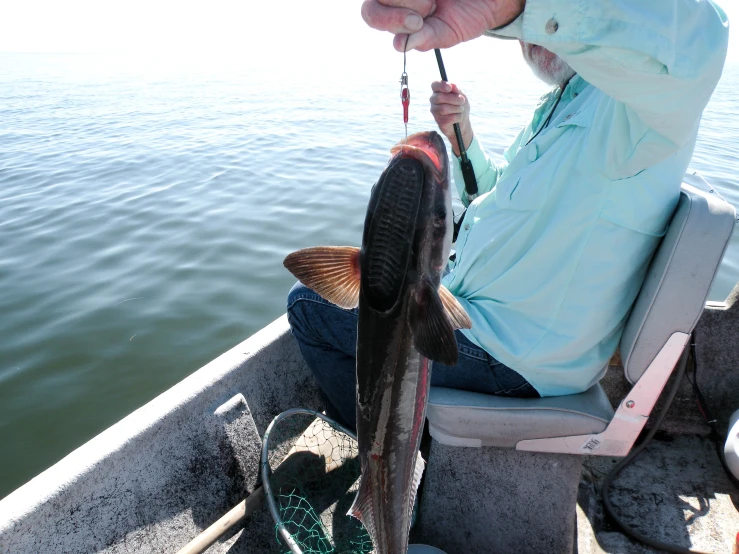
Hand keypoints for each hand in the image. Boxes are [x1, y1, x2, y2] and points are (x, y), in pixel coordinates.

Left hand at [361, 0, 524, 51]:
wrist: (488, 1)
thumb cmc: (463, 16)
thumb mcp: (446, 33)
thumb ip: (424, 39)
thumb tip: (399, 46)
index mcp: (396, 16)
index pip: (371, 14)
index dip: (389, 18)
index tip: (417, 22)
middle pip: (374, 0)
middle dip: (398, 10)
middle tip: (429, 8)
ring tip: (435, 1)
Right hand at [429, 81, 472, 156]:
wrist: (463, 122)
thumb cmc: (461, 106)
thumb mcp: (461, 96)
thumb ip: (457, 90)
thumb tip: (452, 85)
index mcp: (438, 91)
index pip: (434, 85)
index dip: (441, 85)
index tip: (449, 88)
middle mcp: (434, 101)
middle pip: (440, 97)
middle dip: (454, 99)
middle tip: (462, 101)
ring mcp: (435, 112)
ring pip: (444, 108)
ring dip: (457, 108)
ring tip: (461, 110)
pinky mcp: (439, 122)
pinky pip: (450, 118)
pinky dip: (458, 117)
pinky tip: (459, 118)